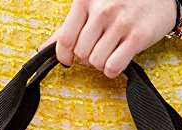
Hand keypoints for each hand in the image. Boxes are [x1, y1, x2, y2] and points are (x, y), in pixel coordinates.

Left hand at [37, 0, 177, 77]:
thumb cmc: (124, 2)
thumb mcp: (93, 5)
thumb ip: (68, 26)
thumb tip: (43, 48)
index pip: (64, 38)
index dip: (63, 56)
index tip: (68, 60)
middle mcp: (102, 9)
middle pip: (81, 54)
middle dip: (87, 58)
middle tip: (98, 50)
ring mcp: (120, 23)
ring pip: (96, 62)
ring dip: (101, 64)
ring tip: (110, 52)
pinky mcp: (137, 37)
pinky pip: (113, 67)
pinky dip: (113, 70)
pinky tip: (119, 60)